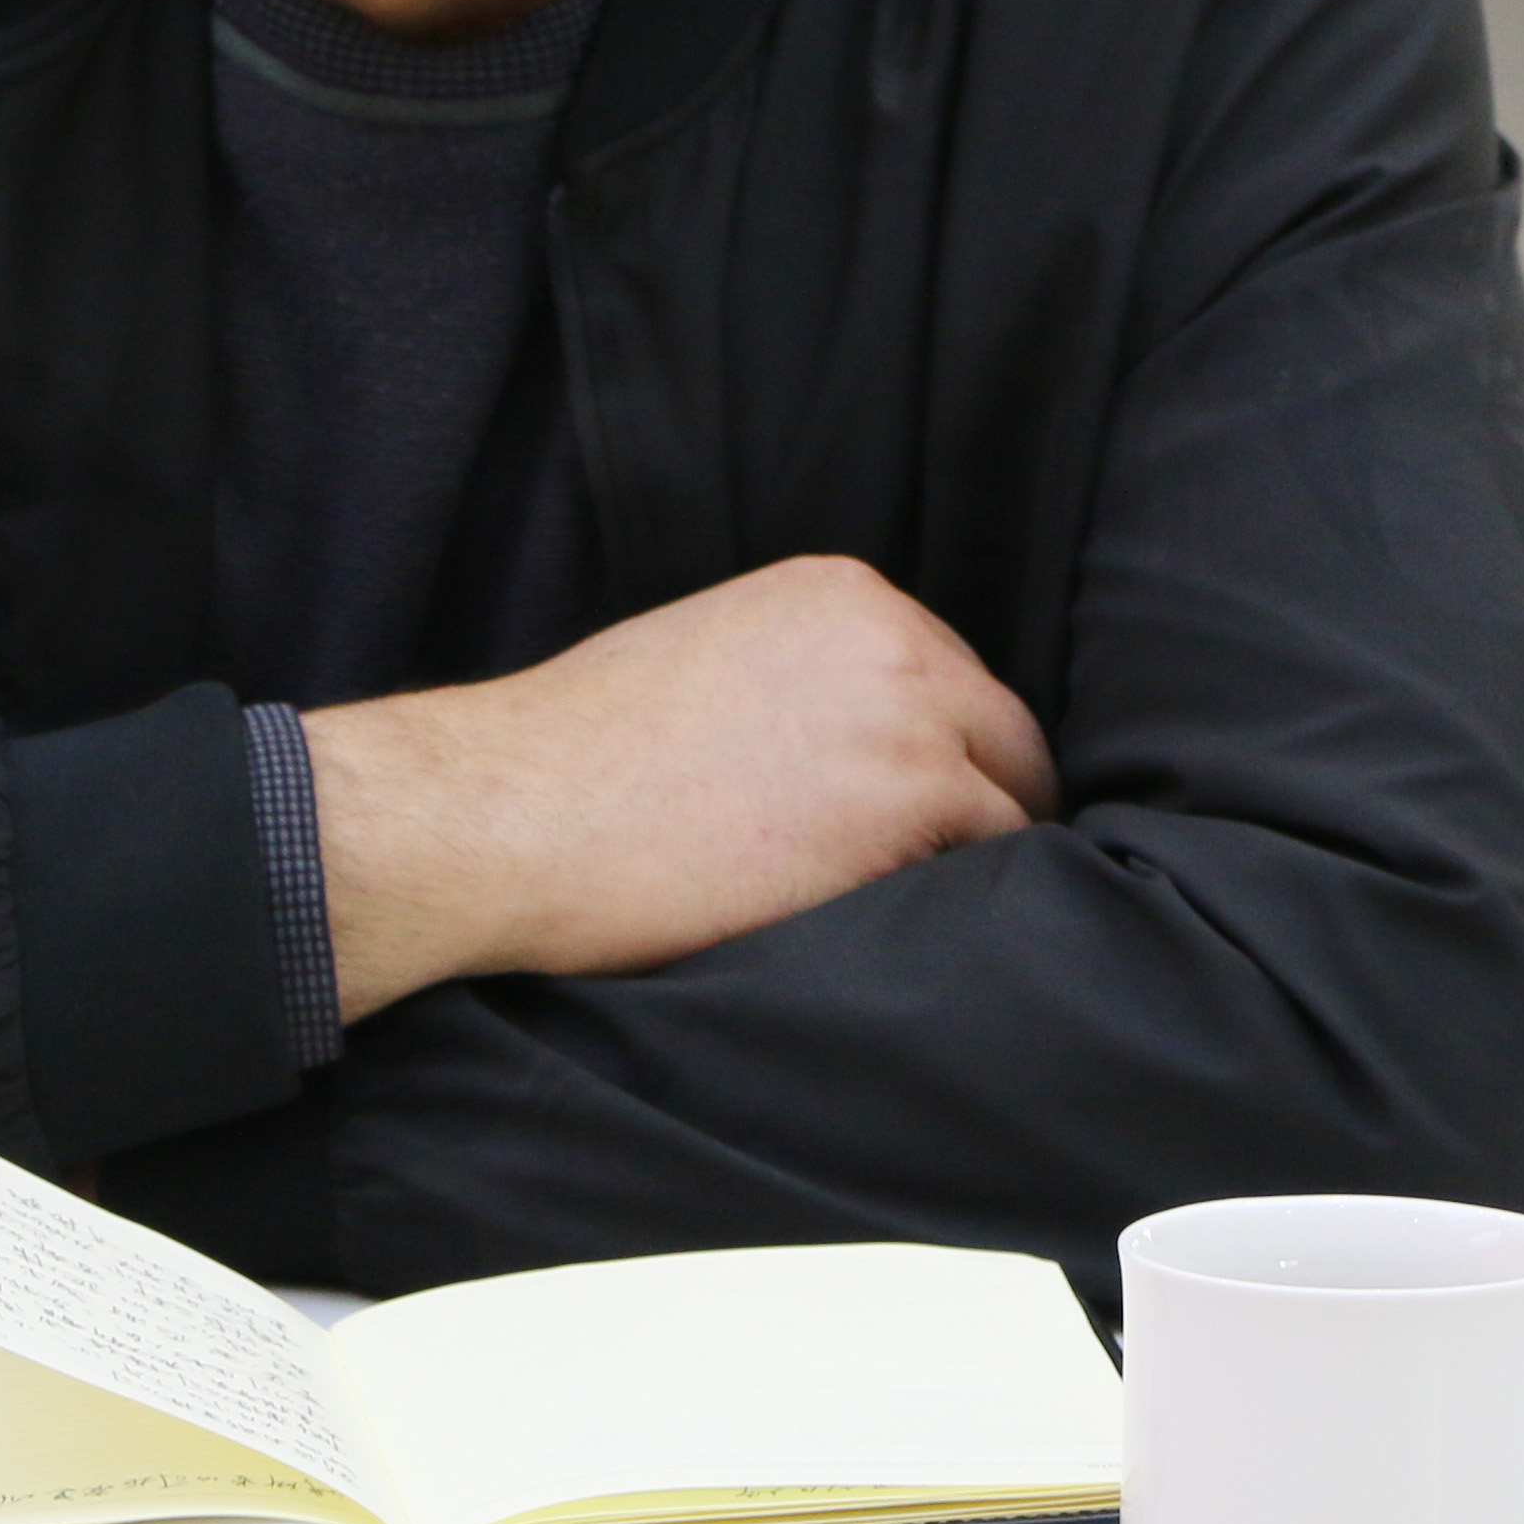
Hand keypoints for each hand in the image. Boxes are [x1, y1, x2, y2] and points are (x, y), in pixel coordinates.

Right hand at [300, 555, 1057, 1021]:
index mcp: (838, 592)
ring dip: (966, 863)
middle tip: (922, 877)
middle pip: (1000, 732)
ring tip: (902, 915)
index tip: (905, 815)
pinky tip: (892, 930)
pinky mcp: (914, 796)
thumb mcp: (704, 657)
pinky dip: (962, 905)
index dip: (935, 756)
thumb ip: (798, 676)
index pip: (947, 676)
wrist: (513, 811)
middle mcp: (891, 634)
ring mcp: (911, 713)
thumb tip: (848, 744)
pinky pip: (995, 861)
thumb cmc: (577, 756)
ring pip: (1010, 802)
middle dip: (972, 804)